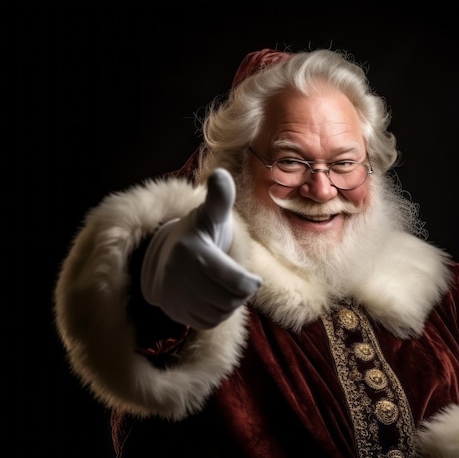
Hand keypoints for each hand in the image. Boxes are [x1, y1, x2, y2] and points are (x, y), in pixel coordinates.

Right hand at [141, 168, 261, 328]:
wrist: (166, 254)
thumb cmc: (200, 233)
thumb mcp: (211, 215)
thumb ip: (220, 197)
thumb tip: (220, 174)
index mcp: (193, 251)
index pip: (235, 281)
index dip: (251, 284)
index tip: (255, 280)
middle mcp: (178, 274)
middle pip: (229, 299)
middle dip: (241, 293)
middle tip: (240, 282)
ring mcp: (173, 295)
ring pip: (220, 312)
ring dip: (230, 303)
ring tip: (226, 287)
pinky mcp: (173, 311)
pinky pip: (208, 321)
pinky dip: (217, 314)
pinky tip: (214, 298)